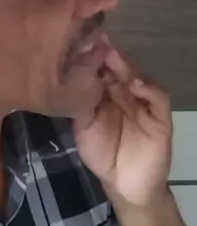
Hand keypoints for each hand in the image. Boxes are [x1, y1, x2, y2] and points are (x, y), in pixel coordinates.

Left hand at [73, 38, 172, 208]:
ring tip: (111, 56)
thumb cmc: (101, 154)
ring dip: (125, 66)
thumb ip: (78, 103)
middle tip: (93, 40)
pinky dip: (148, 88)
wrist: (124, 185)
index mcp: (105, 92)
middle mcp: (125, 92)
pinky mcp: (160, 116)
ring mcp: (143, 102)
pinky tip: (135, 83)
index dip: (90, 55)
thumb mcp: (83, 126)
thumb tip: (64, 76)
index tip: (76, 40)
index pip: (100, 68)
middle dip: (106, 54)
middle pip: (118, 67)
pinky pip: (158, 97)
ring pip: (137, 76)